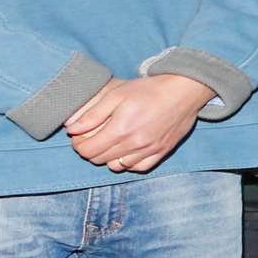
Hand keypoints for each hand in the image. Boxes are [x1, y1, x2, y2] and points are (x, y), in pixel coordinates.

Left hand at [65, 74, 216, 172]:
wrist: (184, 90)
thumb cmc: (150, 89)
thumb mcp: (117, 94)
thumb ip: (93, 114)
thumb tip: (73, 129)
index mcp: (121, 128)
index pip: (88, 150)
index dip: (78, 144)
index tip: (80, 136)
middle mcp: (135, 143)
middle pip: (99, 159)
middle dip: (90, 150)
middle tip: (92, 138)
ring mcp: (149, 150)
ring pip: (116, 166)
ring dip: (108, 157)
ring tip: (110, 143)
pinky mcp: (162, 152)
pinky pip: (138, 168)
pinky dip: (128, 163)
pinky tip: (127, 150)